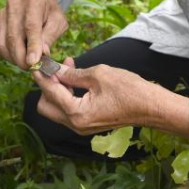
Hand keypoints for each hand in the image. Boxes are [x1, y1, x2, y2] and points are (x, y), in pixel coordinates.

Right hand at [0, 0, 67, 68]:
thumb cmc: (50, 10)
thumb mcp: (58, 21)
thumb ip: (50, 36)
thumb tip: (42, 55)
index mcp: (34, 0)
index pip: (31, 26)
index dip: (32, 46)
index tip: (33, 62)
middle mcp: (14, 4)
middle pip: (14, 37)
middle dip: (22, 58)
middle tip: (32, 68)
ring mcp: (2, 12)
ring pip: (3, 43)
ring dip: (14, 58)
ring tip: (26, 63)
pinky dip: (7, 54)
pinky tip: (17, 56)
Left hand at [33, 58, 188, 137]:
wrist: (151, 106)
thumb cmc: (129, 90)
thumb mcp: (98, 74)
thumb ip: (72, 74)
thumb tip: (55, 70)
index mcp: (76, 113)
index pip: (50, 93)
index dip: (42, 76)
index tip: (37, 63)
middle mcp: (76, 124)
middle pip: (46, 106)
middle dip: (47, 86)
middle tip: (55, 67)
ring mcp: (82, 126)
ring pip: (57, 108)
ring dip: (58, 88)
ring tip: (68, 67)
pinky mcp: (89, 123)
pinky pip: (69, 109)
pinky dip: (68, 94)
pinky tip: (75, 77)